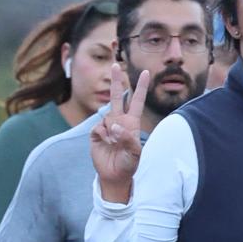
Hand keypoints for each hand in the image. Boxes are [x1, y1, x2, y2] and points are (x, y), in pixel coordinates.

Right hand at [90, 61, 149, 200]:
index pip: (137, 101)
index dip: (141, 87)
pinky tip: (106, 144)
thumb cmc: (129, 164)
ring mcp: (107, 127)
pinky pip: (99, 128)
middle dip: (117, 81)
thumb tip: (114, 126)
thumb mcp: (134, 153)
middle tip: (115, 65)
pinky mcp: (96, 133)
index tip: (146, 72)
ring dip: (111, 129)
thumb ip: (127, 138)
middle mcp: (119, 121)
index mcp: (132, 123)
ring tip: (114, 144)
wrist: (114, 176)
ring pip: (107, 116)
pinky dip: (103, 136)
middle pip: (118, 97)